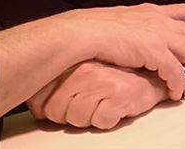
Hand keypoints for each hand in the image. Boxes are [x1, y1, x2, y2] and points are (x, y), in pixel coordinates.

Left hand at [27, 61, 167, 128]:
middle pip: (56, 112)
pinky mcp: (118, 94)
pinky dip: (108, 120)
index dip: (50, 111)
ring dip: (89, 118)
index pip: (40, 99)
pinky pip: (100, 122)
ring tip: (102, 104)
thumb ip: (56, 86)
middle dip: (69, 116)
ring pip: (76, 119)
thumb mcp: (78, 75)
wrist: (149, 75)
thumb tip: (36, 108)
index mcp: (70, 64)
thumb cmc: (114, 77)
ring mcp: (101, 81)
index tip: (64, 107)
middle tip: (87, 105)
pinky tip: (114, 107)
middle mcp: (83, 70)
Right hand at [62, 3, 184, 99]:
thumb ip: (136, 23)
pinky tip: (178, 91)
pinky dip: (179, 82)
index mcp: (152, 11)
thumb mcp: (122, 18)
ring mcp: (159, 35)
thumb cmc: (96, 27)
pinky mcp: (155, 52)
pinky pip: (175, 71)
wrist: (86, 32)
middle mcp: (160, 20)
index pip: (184, 11)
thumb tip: (139, 33)